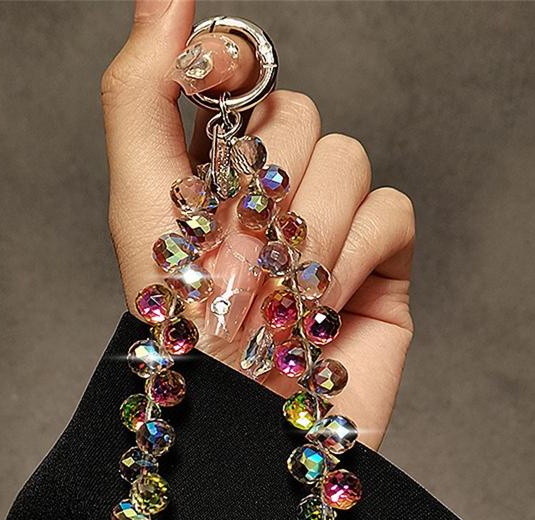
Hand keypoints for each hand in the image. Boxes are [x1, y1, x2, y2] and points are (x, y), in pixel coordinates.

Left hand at [101, 0, 413, 449]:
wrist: (239, 429)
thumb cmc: (183, 331)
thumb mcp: (142, 204)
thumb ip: (142, 93)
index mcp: (216, 172)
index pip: (239, 75)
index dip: (230, 76)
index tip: (218, 112)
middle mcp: (276, 191)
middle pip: (299, 112)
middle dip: (266, 187)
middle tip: (240, 258)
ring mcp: (333, 225)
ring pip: (348, 157)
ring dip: (308, 232)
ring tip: (280, 298)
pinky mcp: (384, 263)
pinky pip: (393, 209)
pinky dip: (356, 257)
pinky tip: (326, 307)